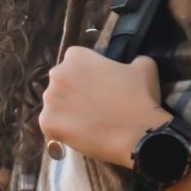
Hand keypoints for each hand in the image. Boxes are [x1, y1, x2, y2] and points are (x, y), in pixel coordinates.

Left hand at [39, 49, 171, 167]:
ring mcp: (50, 99)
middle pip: (62, 83)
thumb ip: (131, 60)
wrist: (138, 134)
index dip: (87, 76)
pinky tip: (80, 134)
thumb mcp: (144, 66)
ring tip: (88, 122)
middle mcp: (57, 73)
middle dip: (74, 92)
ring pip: (55, 105)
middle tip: (93, 106)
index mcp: (76, 56)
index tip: (98, 87)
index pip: (75, 62)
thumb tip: (130, 65)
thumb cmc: (141, 98)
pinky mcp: (46, 123)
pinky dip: (62, 130)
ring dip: (67, 111)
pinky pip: (51, 125)